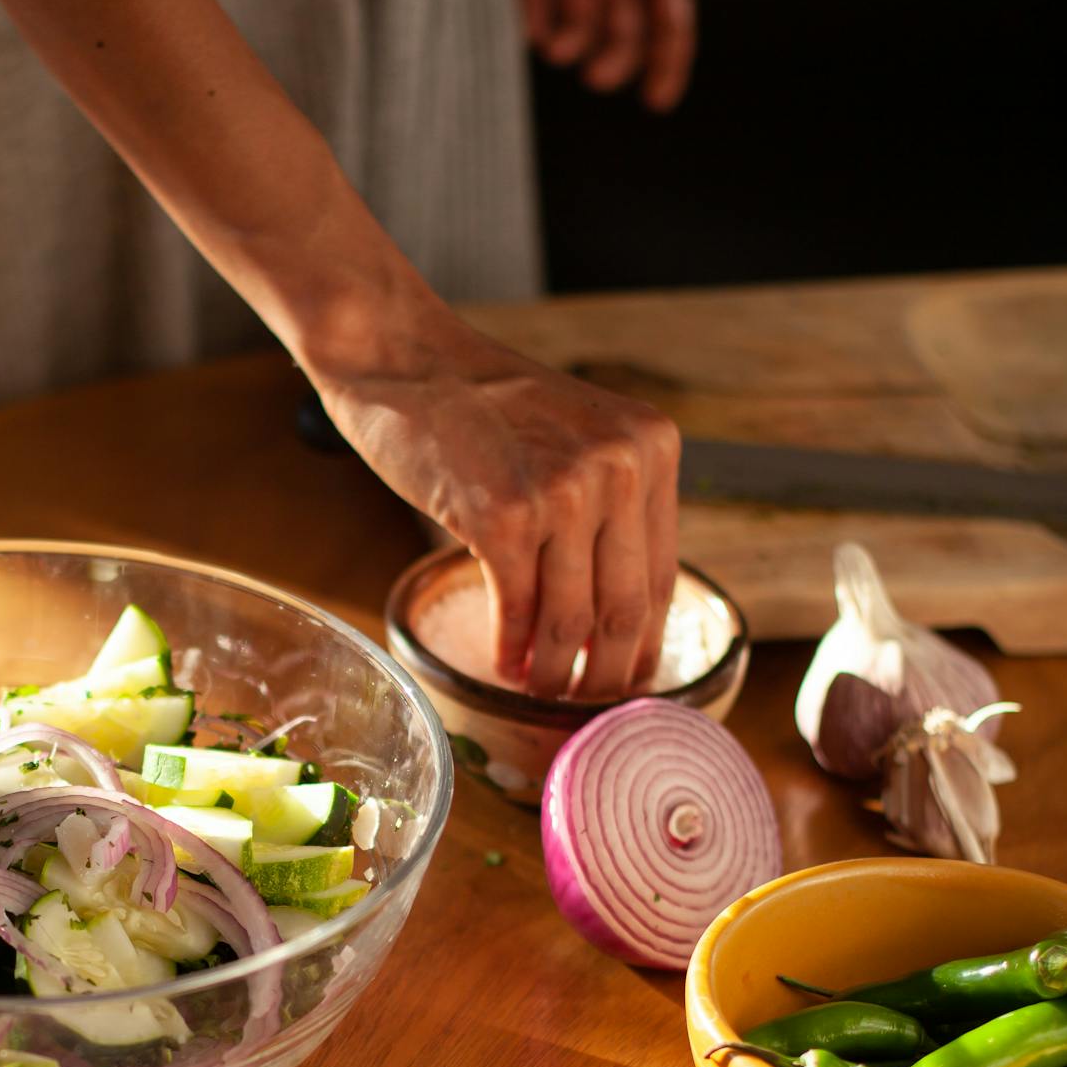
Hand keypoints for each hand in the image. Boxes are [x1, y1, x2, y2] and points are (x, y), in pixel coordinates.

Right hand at [311, 301, 680, 697]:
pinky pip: (517, 608)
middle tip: (589, 706)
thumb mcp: (576, 436)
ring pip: (571, 618)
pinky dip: (512, 648)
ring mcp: (563, 491)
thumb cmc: (483, 406)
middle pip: (625, 607)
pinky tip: (506, 664)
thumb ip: (608, 502)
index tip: (632, 680)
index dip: (645, 641)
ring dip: (554, 671)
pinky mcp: (502, 515)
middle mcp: (620, 466)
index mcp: (652, 447)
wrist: (405, 361)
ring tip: (540, 691)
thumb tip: (616, 614)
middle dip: (607, 673)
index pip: (661, 572)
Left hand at [495, 0, 706, 111]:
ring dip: (569, 46)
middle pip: (620, 33)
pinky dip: (526, 18)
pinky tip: (532, 20)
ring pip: (571, 26)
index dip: (668, 62)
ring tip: (562, 43)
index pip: (669, 18)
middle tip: (598, 76)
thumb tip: (678, 4)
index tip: (657, 100)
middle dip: (613, 62)